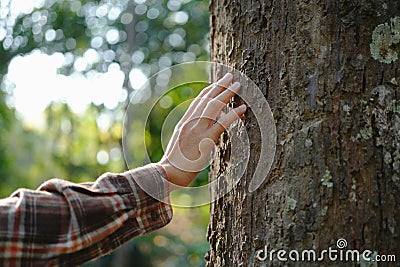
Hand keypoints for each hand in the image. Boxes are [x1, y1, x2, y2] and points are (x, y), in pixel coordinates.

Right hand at [157, 73, 245, 188]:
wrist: (167, 174)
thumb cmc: (172, 166)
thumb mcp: (178, 146)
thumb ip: (187, 137)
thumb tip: (196, 135)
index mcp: (183, 123)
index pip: (197, 102)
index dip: (209, 91)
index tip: (217, 84)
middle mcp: (190, 123)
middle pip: (206, 99)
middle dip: (219, 86)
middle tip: (230, 77)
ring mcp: (197, 130)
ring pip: (214, 106)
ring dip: (227, 94)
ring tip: (238, 86)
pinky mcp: (205, 140)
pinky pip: (222, 123)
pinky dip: (233, 114)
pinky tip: (243, 109)